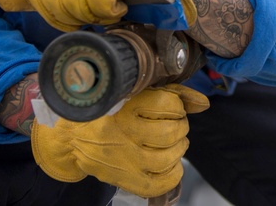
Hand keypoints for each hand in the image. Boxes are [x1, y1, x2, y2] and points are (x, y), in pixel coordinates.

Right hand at [31, 84, 208, 198]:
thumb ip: (173, 93)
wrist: (71, 137)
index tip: (171, 106)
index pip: (169, 103)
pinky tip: (168, 163)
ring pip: (169, 156)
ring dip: (179, 148)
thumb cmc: (110, 110)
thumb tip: (204, 104)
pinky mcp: (124, 178)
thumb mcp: (137, 92)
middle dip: (181, 127)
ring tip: (172, 142)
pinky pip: (159, 183)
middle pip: (172, 131)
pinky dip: (173, 173)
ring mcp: (124, 158)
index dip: (177, 105)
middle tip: (173, 125)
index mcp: (125, 104)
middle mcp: (123, 131)